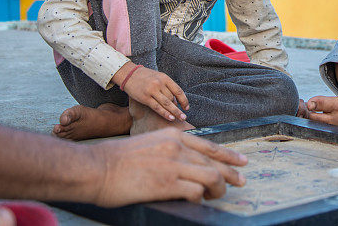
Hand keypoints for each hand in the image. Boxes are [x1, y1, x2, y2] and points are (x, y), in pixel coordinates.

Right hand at [92, 128, 247, 206]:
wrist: (96, 168)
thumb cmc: (119, 159)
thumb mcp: (150, 144)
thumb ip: (171, 150)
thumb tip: (189, 163)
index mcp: (173, 136)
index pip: (210, 145)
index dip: (229, 155)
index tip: (241, 162)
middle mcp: (176, 147)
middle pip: (214, 162)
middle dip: (231, 174)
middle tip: (241, 182)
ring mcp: (173, 165)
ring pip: (211, 176)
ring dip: (218, 189)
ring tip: (218, 196)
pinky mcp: (166, 183)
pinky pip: (196, 192)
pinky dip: (200, 198)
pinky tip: (198, 200)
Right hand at [114, 63, 188, 121]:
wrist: (128, 74)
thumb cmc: (145, 76)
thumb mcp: (158, 77)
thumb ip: (167, 87)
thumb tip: (175, 101)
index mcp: (164, 78)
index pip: (178, 90)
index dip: (184, 100)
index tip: (186, 107)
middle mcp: (159, 84)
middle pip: (172, 98)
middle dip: (178, 108)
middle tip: (184, 116)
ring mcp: (152, 91)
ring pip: (167, 104)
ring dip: (175, 112)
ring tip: (181, 118)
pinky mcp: (145, 98)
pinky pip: (157, 107)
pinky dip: (165, 113)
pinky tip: (170, 118)